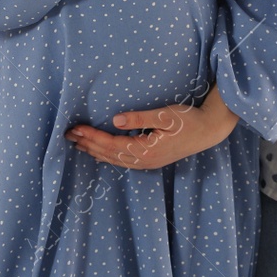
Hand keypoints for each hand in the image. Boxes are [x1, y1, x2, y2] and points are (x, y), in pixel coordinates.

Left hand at [66, 86, 239, 169]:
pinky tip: (100, 153)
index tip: (75, 128)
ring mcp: (148, 162)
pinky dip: (108, 156)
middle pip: (108, 154)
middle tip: (67, 136)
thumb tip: (115, 120)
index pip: (110, 144)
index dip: (91, 136)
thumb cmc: (188, 120)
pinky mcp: (151, 159)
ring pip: (114, 159)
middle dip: (87, 144)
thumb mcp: (164, 115)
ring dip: (94, 151)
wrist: (208, 131)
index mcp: (145, 150)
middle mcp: (143, 160)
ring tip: (78, 144)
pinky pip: (123, 161)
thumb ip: (139, 117)